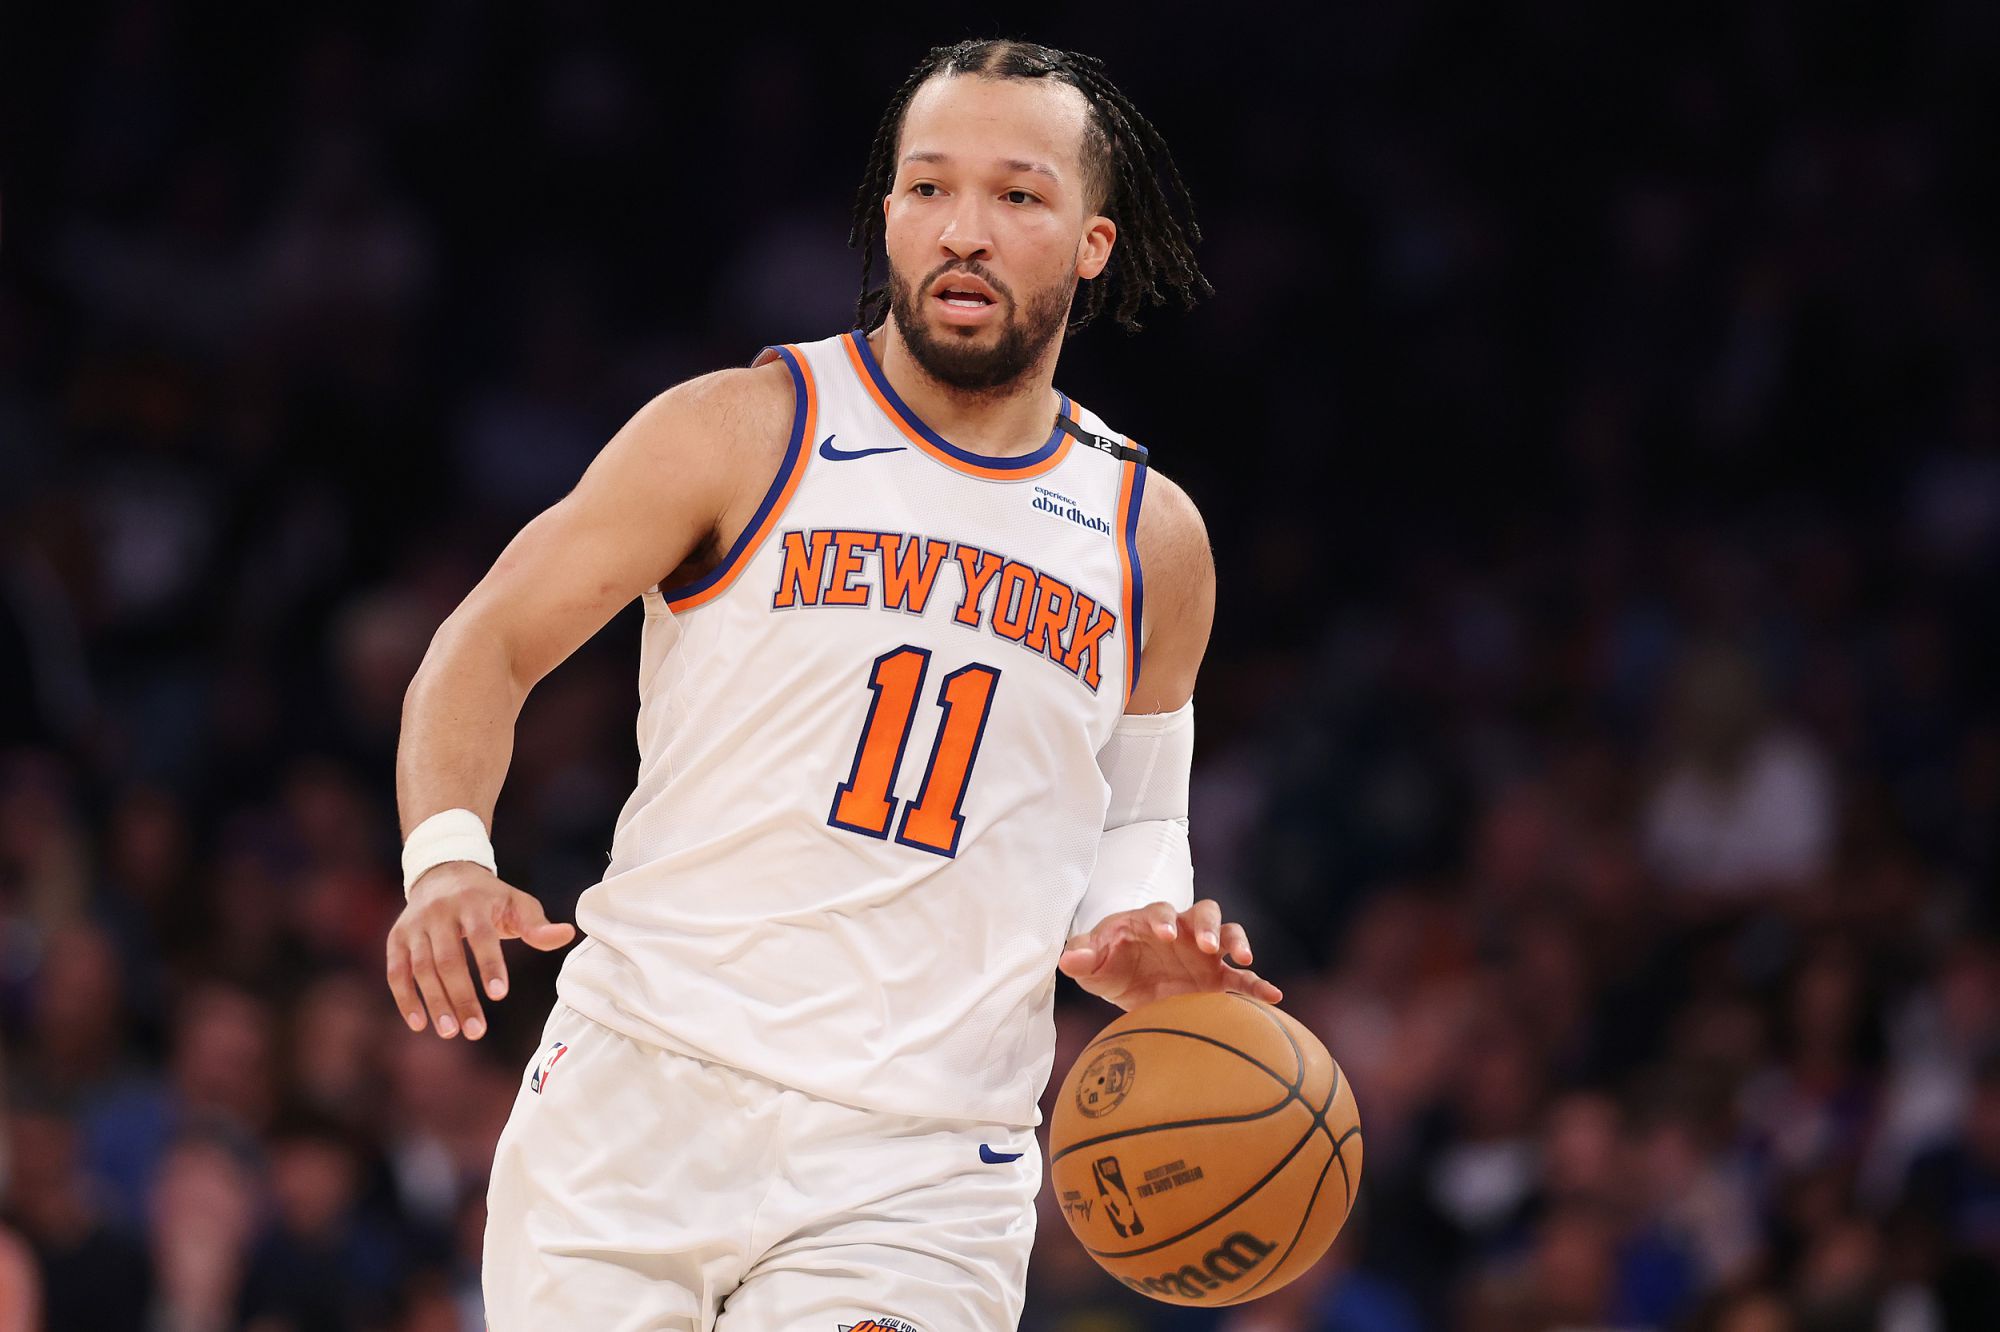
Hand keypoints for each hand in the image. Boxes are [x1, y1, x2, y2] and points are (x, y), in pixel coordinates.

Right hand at [385, 862, 575, 1039]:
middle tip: (476, 1032)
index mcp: (472, 902)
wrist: (443, 873)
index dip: (489, 964)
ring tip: (451, 1032)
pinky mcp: (397, 938)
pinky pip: (396, 972)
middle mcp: (439, 912)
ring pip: (421, 969)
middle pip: (447, 959)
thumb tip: (567, 935)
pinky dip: (405, 999)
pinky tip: (419, 1024)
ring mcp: (414, 926)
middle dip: (461, 997)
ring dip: (435, 1003)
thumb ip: (537, 925)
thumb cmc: (488, 897)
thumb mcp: (516, 903)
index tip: (499, 995)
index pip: (481, 936)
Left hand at [1057, 899, 1280, 1010]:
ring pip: (1229, 932)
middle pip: (1203, 912)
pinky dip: (1259, 986)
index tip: (1163, 934)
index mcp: (1151, 921)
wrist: (1130, 985)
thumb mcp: (1092, 963)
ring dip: (1236, 941)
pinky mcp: (1219, 978)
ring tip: (1242, 958)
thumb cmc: (1110, 965)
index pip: (1160, 911)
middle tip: (1205, 943)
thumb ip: (1081, 956)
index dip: (1162, 919)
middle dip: (1206, 925)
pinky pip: (1245, 979)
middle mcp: (1183, 931)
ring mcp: (1205, 953)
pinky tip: (1273, 998)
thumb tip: (1069, 957)